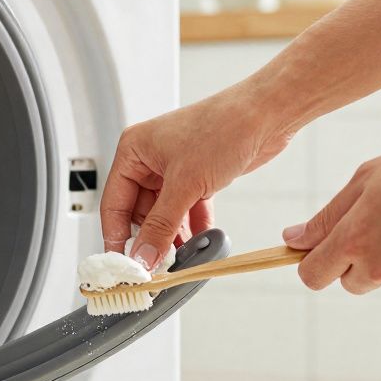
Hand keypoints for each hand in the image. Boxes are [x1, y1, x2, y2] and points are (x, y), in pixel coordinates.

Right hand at [101, 82, 291, 268]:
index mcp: (134, 150)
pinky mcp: (197, 177)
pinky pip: (186, 210)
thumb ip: (160, 225)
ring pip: (164, 214)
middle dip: (150, 238)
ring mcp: (175, 169)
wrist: (267, 115)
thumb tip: (143, 256)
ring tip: (181, 257)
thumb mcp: (185, 183)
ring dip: (173, 235)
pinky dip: (193, 226)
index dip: (117, 236)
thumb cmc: (224, 126)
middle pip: (139, 212)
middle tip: (157, 265)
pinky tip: (200, 240)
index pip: (113, 203)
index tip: (125, 265)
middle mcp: (150, 159)